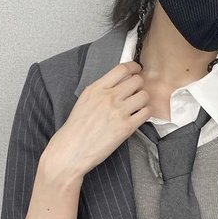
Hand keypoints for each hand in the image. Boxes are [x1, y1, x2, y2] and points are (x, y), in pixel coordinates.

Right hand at [44, 60, 151, 177]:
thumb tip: (118, 83)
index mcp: (96, 89)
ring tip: (137, 106)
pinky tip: (139, 116)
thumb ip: (100, 90)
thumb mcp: (84, 101)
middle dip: (139, 86)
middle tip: (136, 92)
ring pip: (144, 96)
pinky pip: (146, 113)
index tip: (137, 70)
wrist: (71, 151)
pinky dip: (145, 113)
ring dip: (143, 100)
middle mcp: (108, 97)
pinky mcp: (126, 127)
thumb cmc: (76, 128)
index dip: (134, 67)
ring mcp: (118, 112)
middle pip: (137, 81)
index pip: (122, 68)